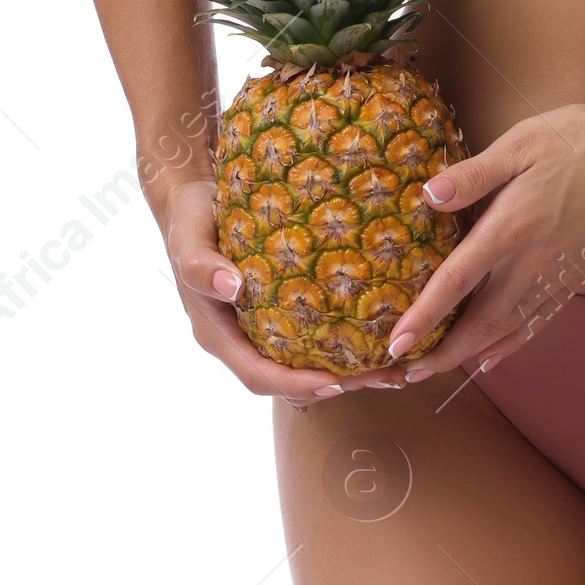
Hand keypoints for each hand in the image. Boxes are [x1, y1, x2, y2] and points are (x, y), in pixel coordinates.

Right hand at [154, 176, 394, 409]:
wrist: (192, 197)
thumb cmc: (189, 219)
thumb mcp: (188, 239)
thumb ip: (201, 265)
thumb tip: (231, 287)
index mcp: (218, 334)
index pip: (259, 376)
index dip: (296, 386)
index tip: (336, 385)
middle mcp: (241, 338)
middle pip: (289, 378)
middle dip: (336, 383)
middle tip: (387, 377)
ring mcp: (259, 325)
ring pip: (303, 360)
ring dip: (347, 367)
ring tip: (396, 365)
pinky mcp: (276, 305)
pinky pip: (309, 332)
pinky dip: (340, 338)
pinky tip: (376, 329)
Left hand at [382, 99, 584, 380]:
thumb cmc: (578, 139)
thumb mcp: (521, 143)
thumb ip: (475, 173)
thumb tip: (428, 196)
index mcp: (513, 225)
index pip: (458, 280)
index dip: (426, 315)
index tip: (396, 343)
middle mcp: (532, 260)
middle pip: (480, 321)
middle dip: (441, 353)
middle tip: (403, 374)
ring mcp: (555, 271)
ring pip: (507, 327)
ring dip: (468, 354)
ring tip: (435, 371)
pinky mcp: (573, 273)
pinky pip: (538, 319)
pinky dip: (512, 343)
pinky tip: (493, 356)